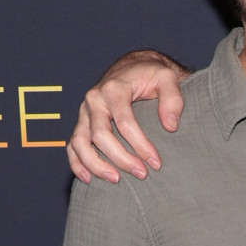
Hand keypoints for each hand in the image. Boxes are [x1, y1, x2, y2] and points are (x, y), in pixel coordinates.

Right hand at [67, 50, 190, 183]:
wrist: (133, 66)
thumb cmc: (152, 73)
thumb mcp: (168, 78)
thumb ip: (173, 99)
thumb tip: (170, 126)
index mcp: (114, 89)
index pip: (124, 123)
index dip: (140, 145)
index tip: (156, 162)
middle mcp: (94, 100)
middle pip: (100, 136)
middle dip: (121, 158)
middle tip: (142, 174)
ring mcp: (85, 111)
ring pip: (80, 143)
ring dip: (95, 165)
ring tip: (116, 180)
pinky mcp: (82, 121)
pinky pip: (72, 145)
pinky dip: (77, 162)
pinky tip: (89, 178)